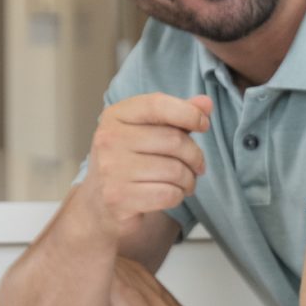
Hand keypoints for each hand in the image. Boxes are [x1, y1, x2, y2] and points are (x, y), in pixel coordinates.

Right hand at [81, 92, 211, 234]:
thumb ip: (177, 115)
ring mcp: (111, 169)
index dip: (189, 113)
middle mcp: (109, 139)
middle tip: (197, 165)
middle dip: (195, 155)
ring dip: (189, 180)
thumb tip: (206, 103)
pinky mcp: (118, 198)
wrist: (100, 203)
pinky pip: (169, 194)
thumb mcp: (150, 131)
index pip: (157, 104)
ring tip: (184, 182)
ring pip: (175, 171)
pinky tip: (171, 194)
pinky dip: (178, 196)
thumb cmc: (131, 161)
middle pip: (174, 140)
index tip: (204, 124)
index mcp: (115, 116)